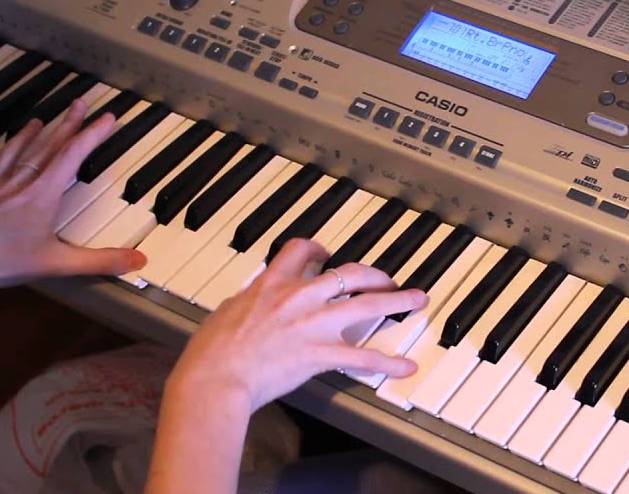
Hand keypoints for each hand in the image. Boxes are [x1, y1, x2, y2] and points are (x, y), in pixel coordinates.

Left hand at [0, 98, 145, 301]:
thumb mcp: (56, 264)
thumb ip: (99, 261)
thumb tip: (137, 260)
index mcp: (42, 194)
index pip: (73, 155)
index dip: (92, 134)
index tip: (107, 116)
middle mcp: (18, 184)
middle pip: (46, 147)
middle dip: (66, 124)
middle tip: (79, 103)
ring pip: (11, 157)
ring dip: (25, 138)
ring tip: (35, 122)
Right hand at [168, 238, 427, 413]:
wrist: (215, 378)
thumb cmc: (211, 351)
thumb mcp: (226, 311)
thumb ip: (247, 301)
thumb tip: (250, 301)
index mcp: (272, 283)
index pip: (300, 250)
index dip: (317, 249)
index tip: (326, 253)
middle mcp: (299, 296)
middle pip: (348, 273)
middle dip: (373, 273)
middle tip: (387, 278)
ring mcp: (314, 324)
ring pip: (367, 304)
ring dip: (397, 300)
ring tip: (417, 299)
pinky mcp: (320, 353)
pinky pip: (363, 358)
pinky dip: (388, 363)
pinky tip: (406, 367)